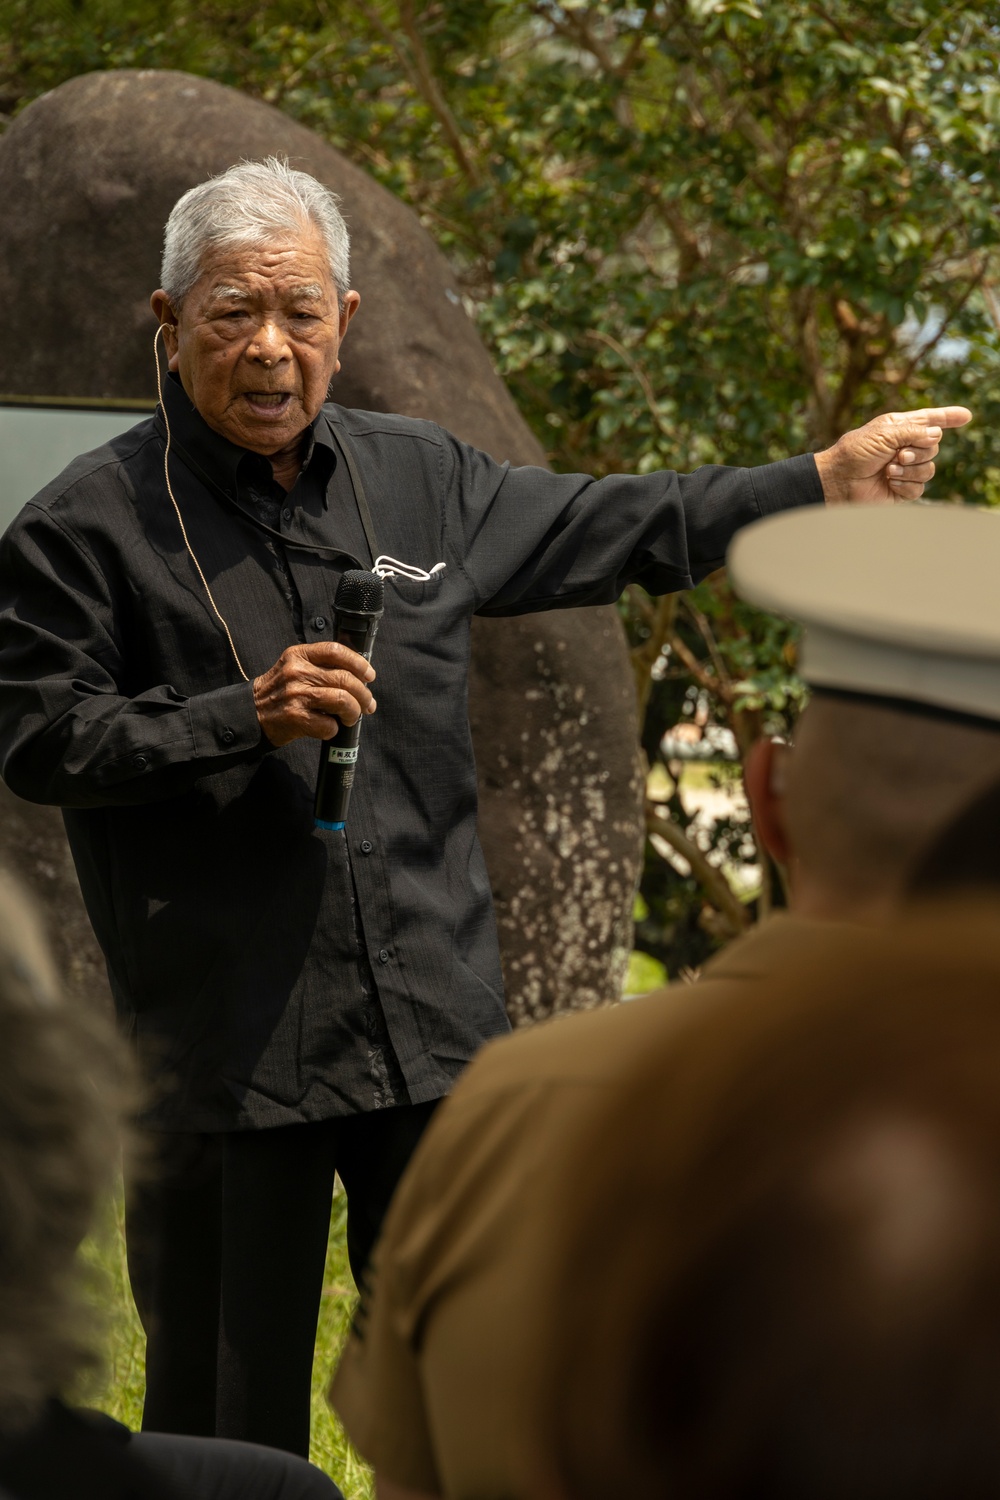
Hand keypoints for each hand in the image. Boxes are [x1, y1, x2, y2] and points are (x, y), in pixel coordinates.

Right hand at [253, 642, 375, 747]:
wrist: (251, 713)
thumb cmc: (280, 691)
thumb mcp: (293, 667)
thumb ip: (319, 664)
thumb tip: (358, 673)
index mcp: (298, 655)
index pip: (336, 650)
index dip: (358, 662)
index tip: (369, 675)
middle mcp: (297, 672)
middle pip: (345, 678)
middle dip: (364, 694)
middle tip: (368, 704)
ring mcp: (296, 695)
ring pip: (342, 700)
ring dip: (354, 712)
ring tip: (351, 717)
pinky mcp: (296, 717)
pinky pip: (329, 725)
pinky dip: (334, 729)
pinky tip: (329, 727)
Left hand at [814, 405, 971, 504]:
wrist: (839, 481)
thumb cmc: (855, 453)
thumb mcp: (884, 434)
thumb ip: (913, 432)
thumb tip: (937, 435)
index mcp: (900, 429)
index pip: (930, 421)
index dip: (948, 418)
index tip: (966, 416)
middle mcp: (904, 447)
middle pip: (934, 446)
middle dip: (919, 451)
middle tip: (898, 455)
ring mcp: (904, 470)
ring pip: (929, 469)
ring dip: (911, 469)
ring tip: (889, 470)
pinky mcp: (902, 490)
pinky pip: (919, 488)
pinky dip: (905, 484)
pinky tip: (889, 483)